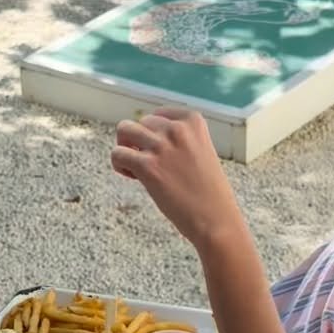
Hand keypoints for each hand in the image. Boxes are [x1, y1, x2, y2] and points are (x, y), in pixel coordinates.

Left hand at [111, 109, 241, 248]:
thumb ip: (181, 139)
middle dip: (140, 142)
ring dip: (126, 147)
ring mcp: (161, 146)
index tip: (161, 152)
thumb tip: (145, 135)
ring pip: (124, 130)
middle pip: (140, 123)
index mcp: (193, 121)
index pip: (158, 114)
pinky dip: (119, 164)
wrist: (215, 218)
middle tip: (151, 165)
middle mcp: (177, 129)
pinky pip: (118, 154)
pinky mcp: (147, 166)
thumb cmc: (209, 191)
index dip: (154, 133)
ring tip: (137, 167)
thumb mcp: (202, 151)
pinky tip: (134, 177)